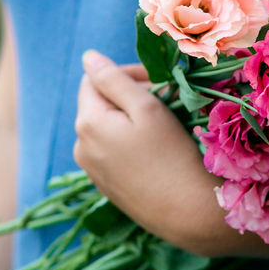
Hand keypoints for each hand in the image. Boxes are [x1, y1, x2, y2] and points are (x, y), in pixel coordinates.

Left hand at [73, 50, 228, 254]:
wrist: (186, 212)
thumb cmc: (171, 155)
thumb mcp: (147, 108)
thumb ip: (114, 80)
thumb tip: (88, 57)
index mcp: (88, 123)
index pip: (94, 79)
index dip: (128, 73)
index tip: (161, 80)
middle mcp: (81, 145)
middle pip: (101, 104)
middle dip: (132, 96)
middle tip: (171, 101)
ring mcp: (93, 169)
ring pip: (109, 129)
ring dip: (133, 120)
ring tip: (168, 126)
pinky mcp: (108, 186)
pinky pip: (115, 151)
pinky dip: (133, 142)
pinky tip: (160, 151)